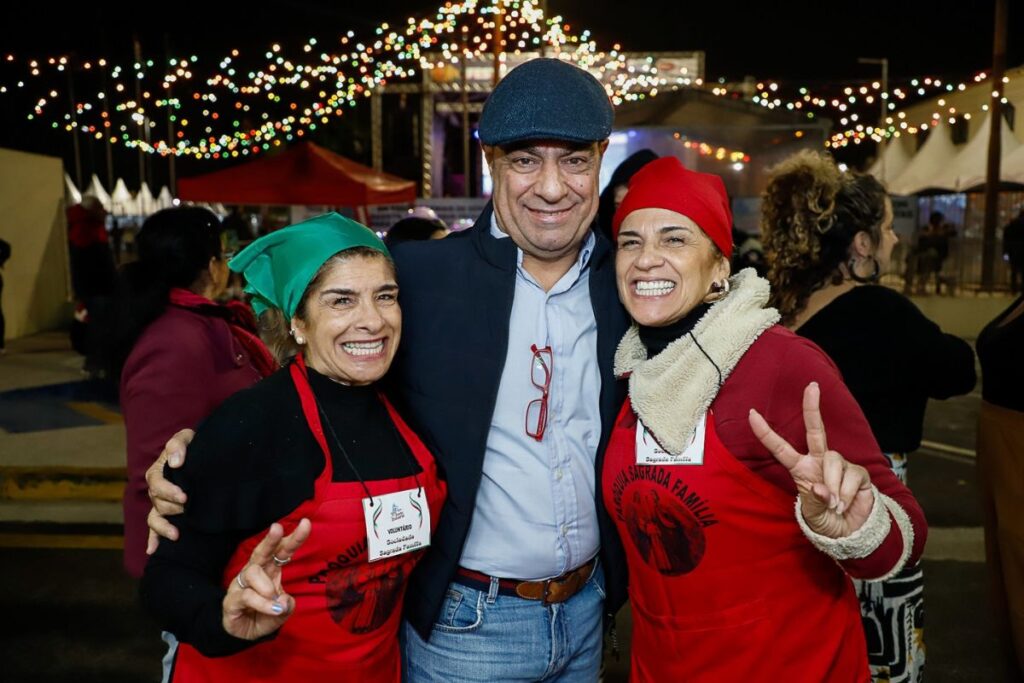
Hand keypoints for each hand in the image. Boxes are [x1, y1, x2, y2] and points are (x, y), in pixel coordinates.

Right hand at [144, 428, 194, 553]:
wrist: (203, 457)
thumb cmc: (193, 446)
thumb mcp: (187, 438)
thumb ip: (178, 444)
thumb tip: (175, 462)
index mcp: (158, 472)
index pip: (156, 482)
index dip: (169, 491)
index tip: (185, 496)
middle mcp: (156, 490)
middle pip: (157, 502)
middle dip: (172, 508)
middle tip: (188, 509)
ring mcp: (160, 504)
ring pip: (155, 518)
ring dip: (163, 528)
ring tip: (177, 534)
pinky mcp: (167, 514)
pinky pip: (154, 529)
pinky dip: (153, 540)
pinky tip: (153, 551)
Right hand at [222, 519, 311, 640]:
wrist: (244, 635)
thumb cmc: (265, 615)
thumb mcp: (283, 611)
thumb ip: (288, 605)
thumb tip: (285, 600)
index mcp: (270, 570)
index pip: (282, 551)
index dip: (293, 538)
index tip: (305, 523)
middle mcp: (255, 572)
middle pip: (262, 552)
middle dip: (270, 539)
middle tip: (277, 527)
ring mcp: (241, 585)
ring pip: (252, 572)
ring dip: (267, 586)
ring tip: (274, 597)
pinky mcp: (231, 600)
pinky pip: (247, 595)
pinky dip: (262, 603)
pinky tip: (272, 609)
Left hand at [747, 382, 874, 538]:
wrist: (851, 531)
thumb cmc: (825, 519)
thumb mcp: (813, 514)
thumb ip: (815, 501)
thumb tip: (820, 487)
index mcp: (800, 469)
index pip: (780, 448)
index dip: (765, 433)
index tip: (751, 414)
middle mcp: (819, 461)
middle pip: (814, 430)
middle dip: (812, 408)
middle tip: (811, 386)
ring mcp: (839, 464)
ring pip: (834, 461)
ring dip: (834, 487)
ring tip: (834, 505)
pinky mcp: (858, 472)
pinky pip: (850, 476)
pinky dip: (846, 494)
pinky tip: (846, 503)